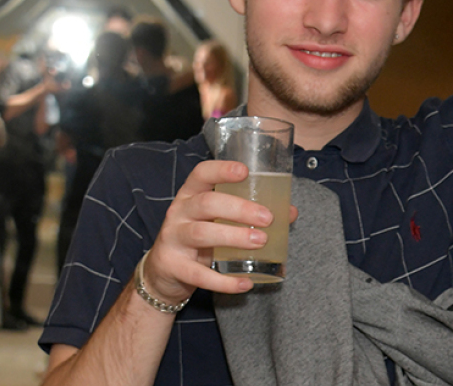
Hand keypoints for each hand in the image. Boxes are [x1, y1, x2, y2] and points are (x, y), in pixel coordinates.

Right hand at [140, 161, 296, 302]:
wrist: (163, 273)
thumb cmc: (198, 239)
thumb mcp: (217, 221)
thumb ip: (248, 214)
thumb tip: (289, 212)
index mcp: (190, 195)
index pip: (201, 174)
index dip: (221, 170)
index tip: (245, 171)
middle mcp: (179, 213)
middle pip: (206, 203)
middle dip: (239, 209)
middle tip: (267, 218)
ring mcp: (172, 239)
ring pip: (201, 234)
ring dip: (234, 237)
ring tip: (261, 242)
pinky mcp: (173, 266)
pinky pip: (200, 275)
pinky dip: (224, 281)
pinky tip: (245, 283)